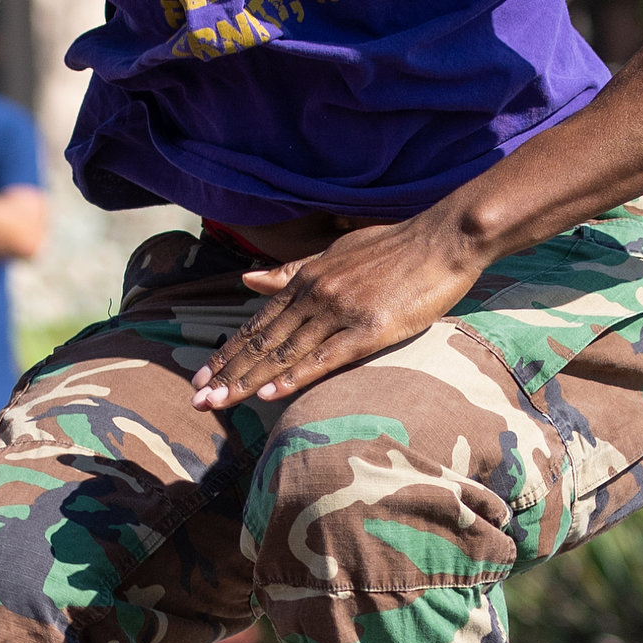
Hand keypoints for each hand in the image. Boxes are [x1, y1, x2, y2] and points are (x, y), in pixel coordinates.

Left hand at [189, 217, 488, 412]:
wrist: (444, 239)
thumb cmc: (394, 248)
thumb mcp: (335, 253)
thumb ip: (290, 271)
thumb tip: (247, 279)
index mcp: (306, 280)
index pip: (258, 323)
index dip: (228, 352)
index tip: (201, 377)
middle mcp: (316, 295)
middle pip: (264, 341)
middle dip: (228, 373)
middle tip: (198, 401)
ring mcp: (342, 311)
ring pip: (286, 352)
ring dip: (251, 380)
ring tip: (221, 403)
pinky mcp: (371, 328)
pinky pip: (326, 357)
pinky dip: (296, 376)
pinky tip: (271, 394)